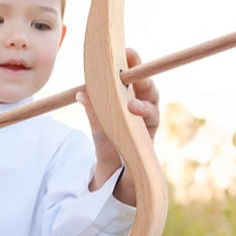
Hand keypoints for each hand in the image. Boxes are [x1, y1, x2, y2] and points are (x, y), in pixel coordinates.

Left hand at [77, 47, 159, 201]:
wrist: (118, 184)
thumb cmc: (110, 153)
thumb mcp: (99, 133)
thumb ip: (94, 115)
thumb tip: (82, 93)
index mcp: (128, 103)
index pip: (131, 80)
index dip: (132, 65)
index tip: (127, 51)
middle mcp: (141, 111)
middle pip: (146, 87)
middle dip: (141, 73)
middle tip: (133, 62)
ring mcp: (148, 124)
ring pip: (153, 102)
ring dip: (144, 93)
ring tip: (130, 88)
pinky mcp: (152, 138)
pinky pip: (151, 122)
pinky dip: (143, 112)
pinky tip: (132, 107)